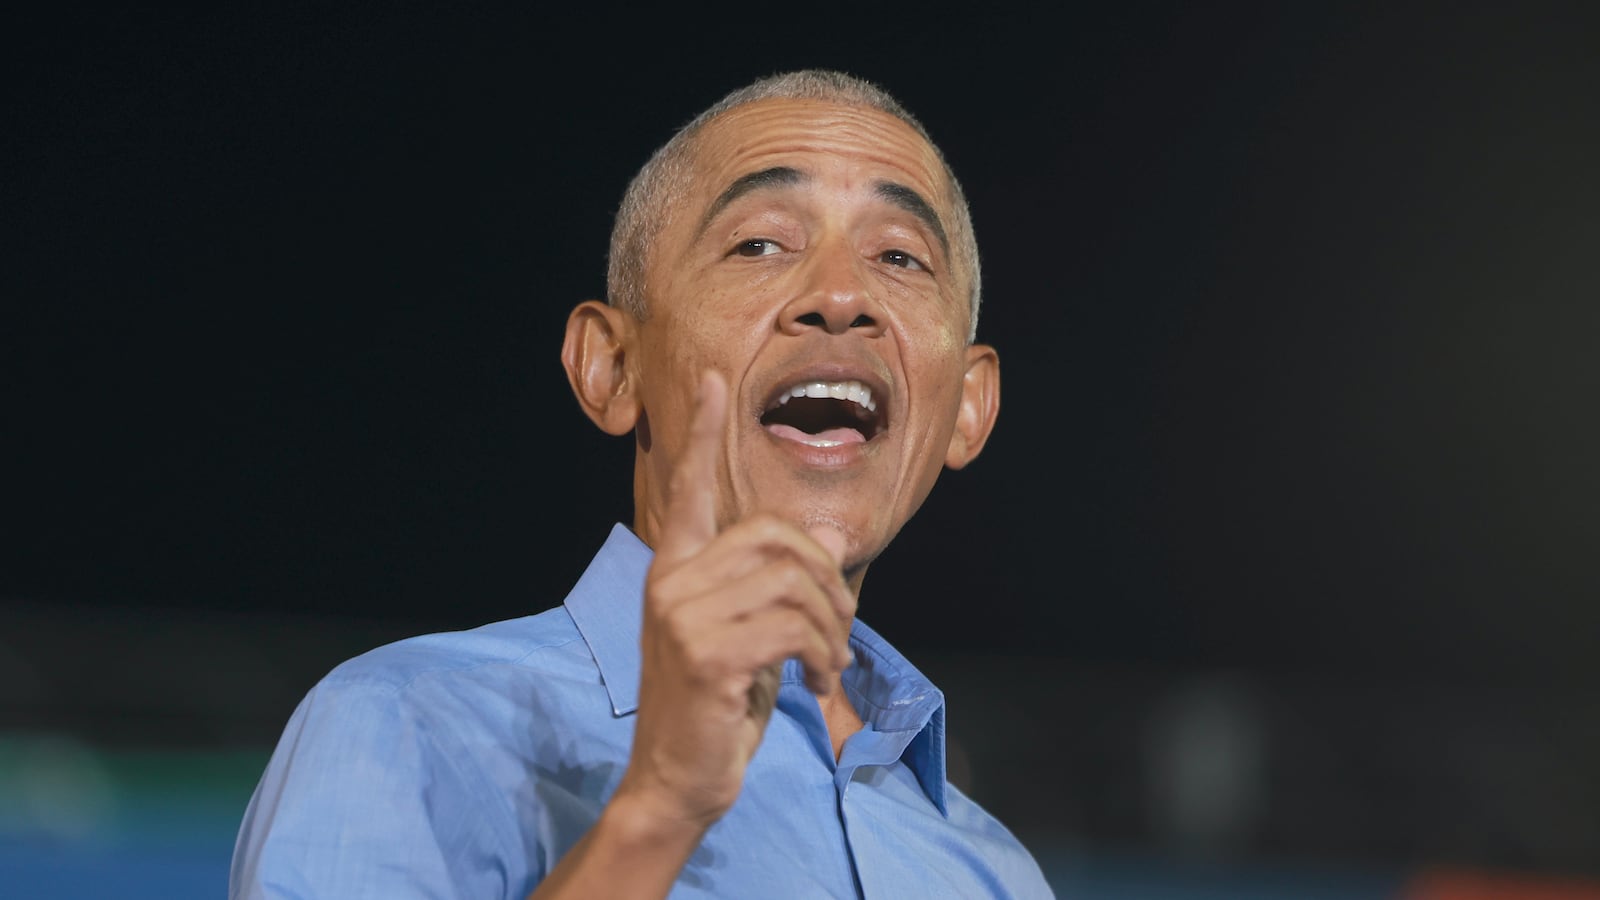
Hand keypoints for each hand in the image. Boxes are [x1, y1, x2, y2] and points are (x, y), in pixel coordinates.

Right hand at [617, 370, 855, 832]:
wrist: (677, 781)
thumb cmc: (716, 707)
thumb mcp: (746, 636)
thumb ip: (769, 589)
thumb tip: (824, 546)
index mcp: (675, 569)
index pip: (688, 488)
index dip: (701, 434)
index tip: (714, 381)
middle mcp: (671, 581)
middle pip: (776, 536)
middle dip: (829, 580)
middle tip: (842, 629)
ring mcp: (682, 615)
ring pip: (793, 584)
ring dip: (833, 628)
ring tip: (829, 663)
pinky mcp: (705, 654)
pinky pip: (795, 627)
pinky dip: (823, 655)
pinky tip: (817, 684)